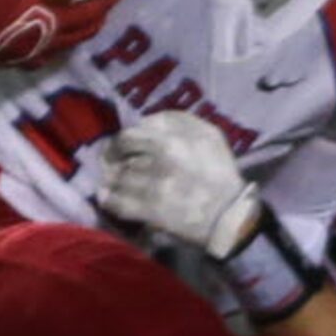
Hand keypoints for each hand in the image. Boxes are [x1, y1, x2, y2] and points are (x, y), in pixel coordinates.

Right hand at [0, 0, 123, 69]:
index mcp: (46, 21)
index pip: (86, 15)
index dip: (104, 3)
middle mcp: (32, 44)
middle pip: (71, 39)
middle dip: (89, 27)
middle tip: (101, 15)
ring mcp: (9, 53)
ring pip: (46, 54)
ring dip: (62, 43)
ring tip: (68, 32)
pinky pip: (20, 58)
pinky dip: (33, 50)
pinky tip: (27, 40)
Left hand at [97, 112, 259, 257]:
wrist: (228, 215)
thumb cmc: (220, 172)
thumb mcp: (208, 135)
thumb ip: (177, 121)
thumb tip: (145, 121)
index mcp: (172, 140)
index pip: (130, 134)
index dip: (121, 141)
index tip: (122, 147)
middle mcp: (159, 161)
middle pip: (119, 155)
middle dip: (112, 159)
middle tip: (111, 163)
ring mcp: (152, 187)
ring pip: (117, 178)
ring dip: (111, 179)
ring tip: (111, 181)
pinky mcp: (149, 211)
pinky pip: (117, 203)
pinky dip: (108, 200)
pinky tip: (107, 198)